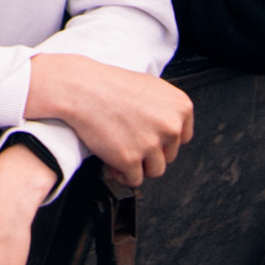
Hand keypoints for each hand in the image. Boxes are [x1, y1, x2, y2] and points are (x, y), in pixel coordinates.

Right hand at [24, 54, 193, 185]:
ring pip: (155, 170)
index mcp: (180, 106)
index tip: (148, 134)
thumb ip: (167, 109)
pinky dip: (122, 174)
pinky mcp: (131, 159)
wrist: (81, 88)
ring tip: (120, 150)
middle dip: (149, 152)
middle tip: (129, 139)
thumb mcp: (150, 87)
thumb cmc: (109, 84)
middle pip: (169, 155)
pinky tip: (112, 160)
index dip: (163, 138)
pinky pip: (134, 180)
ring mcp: (152, 143)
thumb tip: (172, 130)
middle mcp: (171, 125)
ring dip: (138, 165)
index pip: (183, 137)